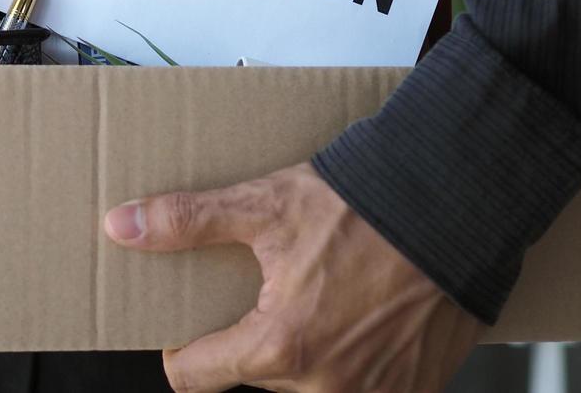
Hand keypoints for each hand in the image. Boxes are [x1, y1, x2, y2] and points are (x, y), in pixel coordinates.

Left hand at [104, 163, 483, 392]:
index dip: (182, 349)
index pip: (194, 377)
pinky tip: (358, 318)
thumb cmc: (366, 208)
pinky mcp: (415, 391)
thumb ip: (187, 222)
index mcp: (280, 349)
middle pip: (255, 378)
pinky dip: (353, 361)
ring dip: (303, 352)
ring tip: (315, 300)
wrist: (458, 209)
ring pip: (308, 387)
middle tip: (267, 292)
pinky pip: (363, 388)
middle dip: (252, 340)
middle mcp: (326, 386)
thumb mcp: (264, 205)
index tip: (186, 327)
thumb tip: (122, 226)